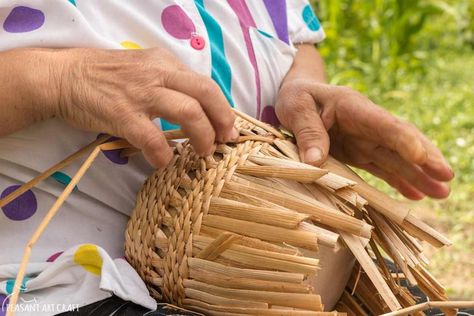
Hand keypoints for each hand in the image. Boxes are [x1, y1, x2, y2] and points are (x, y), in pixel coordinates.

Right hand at [48, 47, 236, 166]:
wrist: (64, 76)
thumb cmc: (106, 77)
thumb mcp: (144, 68)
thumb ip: (170, 83)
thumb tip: (198, 109)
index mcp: (165, 63)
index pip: (205, 84)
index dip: (223, 109)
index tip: (228, 129)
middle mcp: (158, 74)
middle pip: (205, 93)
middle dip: (222, 120)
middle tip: (223, 141)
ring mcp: (140, 93)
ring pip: (187, 112)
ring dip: (202, 136)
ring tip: (202, 152)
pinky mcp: (122, 113)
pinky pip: (152, 137)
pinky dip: (163, 153)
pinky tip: (163, 161)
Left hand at [275, 79, 452, 199]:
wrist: (298, 96)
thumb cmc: (297, 98)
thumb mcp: (295, 108)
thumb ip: (307, 131)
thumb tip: (316, 161)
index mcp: (352, 106)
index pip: (382, 122)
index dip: (401, 139)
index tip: (420, 156)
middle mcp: (365, 123)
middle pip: (399, 140)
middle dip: (424, 158)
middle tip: (446, 177)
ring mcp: (365, 139)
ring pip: (396, 156)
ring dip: (418, 174)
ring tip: (442, 193)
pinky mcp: (359, 153)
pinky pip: (382, 167)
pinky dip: (399, 180)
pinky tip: (417, 194)